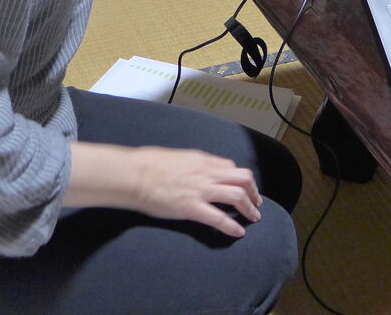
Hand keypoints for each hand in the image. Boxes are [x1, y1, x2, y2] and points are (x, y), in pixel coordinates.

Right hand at [129, 147, 261, 237]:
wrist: (134, 174)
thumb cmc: (148, 164)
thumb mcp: (177, 157)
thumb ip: (192, 164)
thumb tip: (197, 169)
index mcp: (202, 160)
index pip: (231, 167)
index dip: (241, 179)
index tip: (244, 188)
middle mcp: (206, 173)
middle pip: (242, 178)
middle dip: (253, 191)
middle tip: (256, 203)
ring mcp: (200, 190)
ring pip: (237, 195)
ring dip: (249, 208)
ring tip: (254, 217)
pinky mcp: (191, 207)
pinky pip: (218, 217)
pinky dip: (232, 226)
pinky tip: (238, 233)